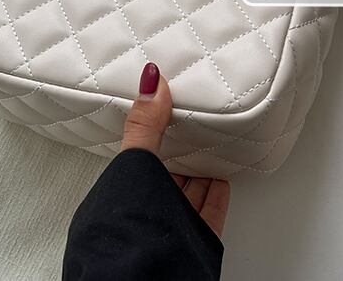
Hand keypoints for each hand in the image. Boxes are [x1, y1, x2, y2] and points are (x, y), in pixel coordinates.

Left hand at [120, 62, 230, 237]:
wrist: (148, 280)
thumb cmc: (129, 227)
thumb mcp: (136, 162)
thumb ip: (146, 124)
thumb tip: (151, 80)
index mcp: (120, 194)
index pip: (136, 161)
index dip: (150, 138)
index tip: (164, 114)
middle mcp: (141, 213)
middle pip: (163, 178)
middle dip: (177, 154)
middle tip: (190, 129)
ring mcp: (168, 230)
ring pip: (185, 195)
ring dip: (197, 172)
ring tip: (209, 149)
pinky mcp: (193, 243)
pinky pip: (207, 215)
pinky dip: (215, 195)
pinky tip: (222, 181)